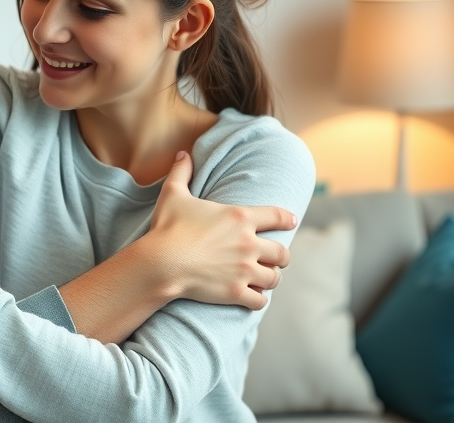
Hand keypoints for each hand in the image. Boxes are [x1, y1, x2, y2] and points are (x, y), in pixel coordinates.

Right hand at [144, 151, 294, 309]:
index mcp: (240, 217)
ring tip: (263, 279)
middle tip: (275, 259)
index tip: (292, 221)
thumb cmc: (167, 227)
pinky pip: (260, 300)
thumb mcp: (173, 194)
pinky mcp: (236, 292)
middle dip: (280, 256)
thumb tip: (183, 153)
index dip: (287, 218)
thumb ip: (182, 172)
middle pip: (282, 252)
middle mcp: (249, 244)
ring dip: (269, 278)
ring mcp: (245, 270)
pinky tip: (253, 297)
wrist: (161, 262)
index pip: (277, 216)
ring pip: (274, 278)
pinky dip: (258, 299)